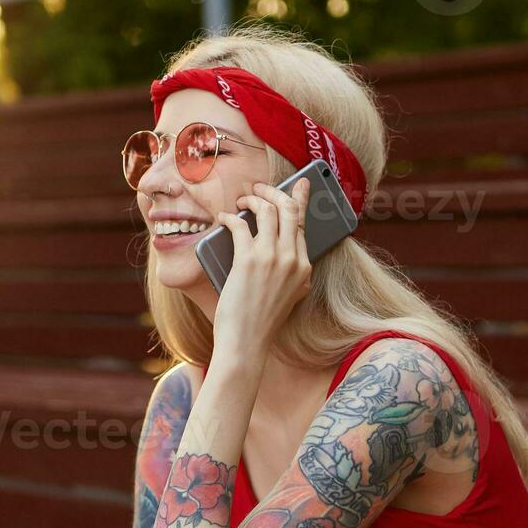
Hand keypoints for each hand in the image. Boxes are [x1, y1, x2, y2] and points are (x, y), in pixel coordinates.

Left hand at [211, 177, 312, 349]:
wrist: (247, 343)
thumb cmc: (261, 321)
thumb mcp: (289, 295)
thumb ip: (290, 271)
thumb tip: (280, 245)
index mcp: (304, 268)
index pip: (303, 224)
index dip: (299, 199)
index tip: (299, 184)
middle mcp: (292, 260)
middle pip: (289, 209)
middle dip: (274, 191)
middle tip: (260, 188)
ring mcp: (272, 259)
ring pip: (267, 210)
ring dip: (252, 199)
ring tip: (241, 201)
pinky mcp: (248, 260)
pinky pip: (239, 224)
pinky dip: (229, 217)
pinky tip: (223, 219)